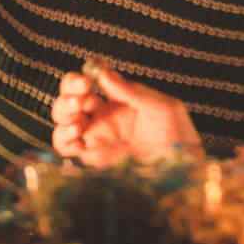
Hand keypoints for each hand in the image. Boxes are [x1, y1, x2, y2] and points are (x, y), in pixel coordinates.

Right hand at [50, 65, 200, 167]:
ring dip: (63, 114)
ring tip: (78, 119)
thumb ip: (130, 91)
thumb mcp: (159, 106)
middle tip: (82, 97)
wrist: (181, 171)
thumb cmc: (176, 133)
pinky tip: (77, 134)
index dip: (80, 78)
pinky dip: (63, 138)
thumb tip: (103, 72)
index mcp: (118, 99)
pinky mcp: (92, 159)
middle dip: (69, 94)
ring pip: (63, 121)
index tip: (87, 79)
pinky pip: (66, 147)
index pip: (89, 82)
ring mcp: (96, 137)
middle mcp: (102, 116)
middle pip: (70, 99)